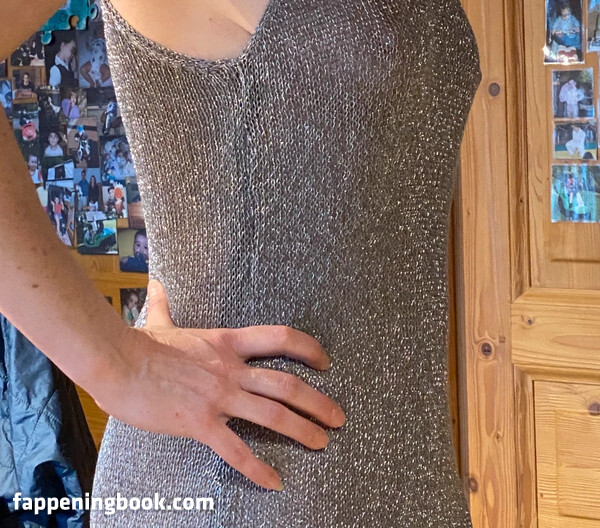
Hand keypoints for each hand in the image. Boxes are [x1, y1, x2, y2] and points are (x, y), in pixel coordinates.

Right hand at [93, 280, 345, 490]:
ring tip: (322, 443)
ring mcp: (218, 396)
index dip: (309, 348)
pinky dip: (258, 468)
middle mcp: (230, 369)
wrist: (118, 364)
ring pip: (272, 414)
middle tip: (338, 417)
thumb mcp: (160, 322)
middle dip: (318, 401)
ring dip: (303, 430)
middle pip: (287, 383)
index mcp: (227, 342)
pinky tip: (274, 482)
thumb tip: (155, 286)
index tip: (325, 361)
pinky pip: (236, 450)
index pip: (280, 338)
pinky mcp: (201, 423)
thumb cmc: (139, 345)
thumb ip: (164, 305)